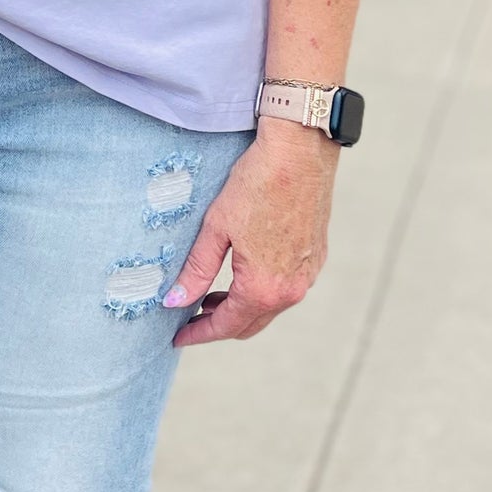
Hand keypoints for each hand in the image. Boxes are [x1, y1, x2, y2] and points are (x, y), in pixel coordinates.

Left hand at [163, 121, 337, 346]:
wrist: (300, 154)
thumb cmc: (257, 184)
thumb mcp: (216, 227)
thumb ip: (196, 270)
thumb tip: (175, 301)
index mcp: (263, 286)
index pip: (226, 326)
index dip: (199, 334)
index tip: (178, 337)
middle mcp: (291, 290)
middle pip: (249, 324)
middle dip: (218, 325)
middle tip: (189, 319)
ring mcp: (307, 276)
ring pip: (268, 308)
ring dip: (240, 308)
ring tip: (210, 297)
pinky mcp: (316, 259)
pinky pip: (285, 288)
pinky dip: (261, 292)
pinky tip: (242, 275)